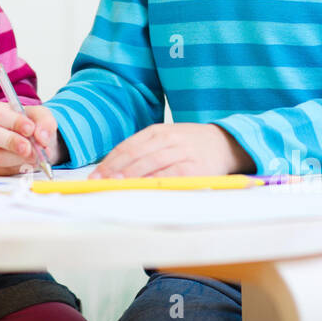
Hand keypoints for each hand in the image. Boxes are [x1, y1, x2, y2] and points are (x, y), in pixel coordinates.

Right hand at [0, 103, 60, 175]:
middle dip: (11, 141)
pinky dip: (20, 168)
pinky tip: (30, 162)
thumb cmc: (31, 125)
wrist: (34, 142)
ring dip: (20, 158)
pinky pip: (3, 170)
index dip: (14, 122)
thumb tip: (42, 137)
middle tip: (29, 147)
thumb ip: (44, 122)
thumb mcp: (41, 116)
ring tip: (36, 156)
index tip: (30, 129)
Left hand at [91, 123, 251, 178]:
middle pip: (135, 155)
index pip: (127, 147)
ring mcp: (182, 152)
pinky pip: (170, 175)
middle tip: (99, 183)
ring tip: (115, 186)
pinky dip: (154, 182)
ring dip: (130, 177)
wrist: (225, 143)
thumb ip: (143, 150)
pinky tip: (142, 189)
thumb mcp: (166, 139)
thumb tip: (113, 170)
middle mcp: (168, 139)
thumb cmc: (190, 145)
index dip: (110, 162)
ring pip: (150, 164)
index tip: (96, 176)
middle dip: (115, 171)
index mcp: (157, 131)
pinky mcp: (194, 169)